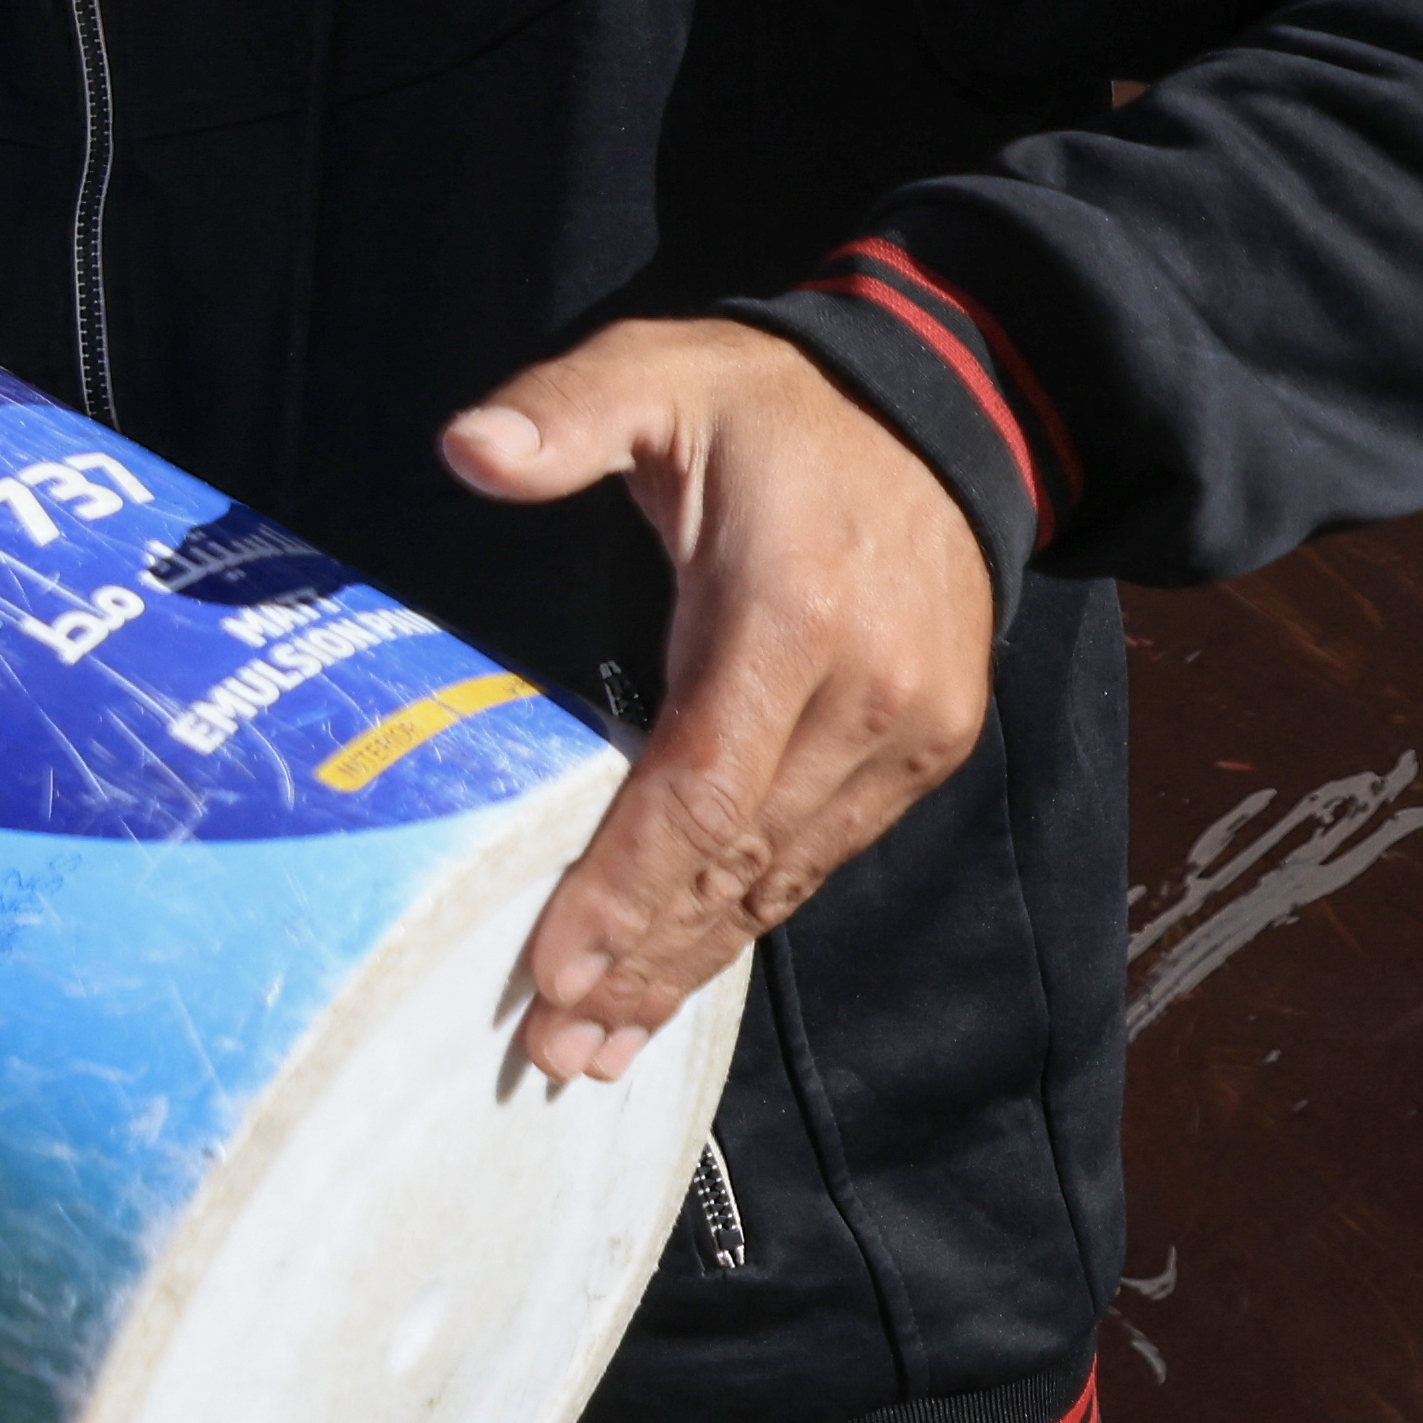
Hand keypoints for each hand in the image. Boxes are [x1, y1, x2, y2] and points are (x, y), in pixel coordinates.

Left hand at [442, 315, 998, 1085]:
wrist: (954, 409)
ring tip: (601, 1047)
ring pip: (784, 878)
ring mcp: (910, 733)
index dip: (622, 890)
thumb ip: (566, 411)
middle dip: (642, 964)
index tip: (552, 971)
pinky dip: (748, 920)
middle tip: (552, 1049)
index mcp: (791, 618)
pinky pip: (822, 855)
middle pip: (739, 862)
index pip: (698, 789)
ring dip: (691, 967)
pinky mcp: (927, 748)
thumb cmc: (776, 405)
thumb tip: (468, 448)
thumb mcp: (662, 372)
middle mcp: (866, 696)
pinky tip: (685, 974)